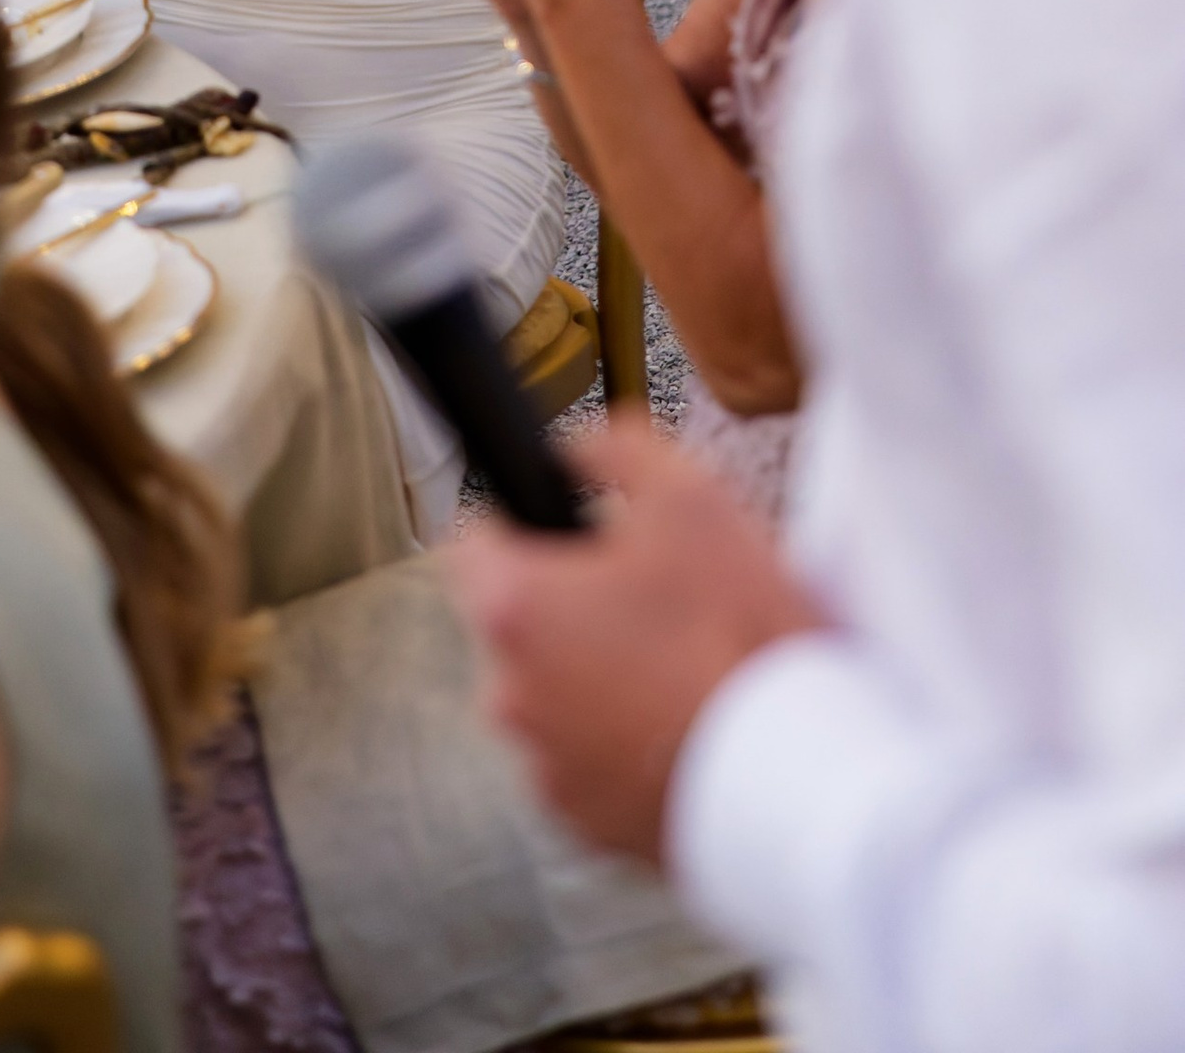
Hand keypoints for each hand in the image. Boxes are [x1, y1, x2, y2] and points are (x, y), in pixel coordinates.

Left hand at [451, 413, 826, 860]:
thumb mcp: (690, 499)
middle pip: (516, 624)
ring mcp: (545, 768)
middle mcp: (509, 695)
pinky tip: (682, 730)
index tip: (570, 531)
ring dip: (595, 680)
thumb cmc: (739, 637)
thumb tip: (574, 447)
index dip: (521, 522)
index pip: (471, 541)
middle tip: (649, 604)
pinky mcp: (586, 826)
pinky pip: (587, 764)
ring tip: (677, 672)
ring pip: (553, 697)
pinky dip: (621, 746)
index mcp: (514, 610)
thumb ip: (614, 446)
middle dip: (569, 609)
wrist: (801, 779)